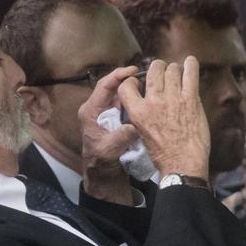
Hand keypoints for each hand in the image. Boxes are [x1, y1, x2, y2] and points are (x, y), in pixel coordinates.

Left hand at [78, 66, 141, 203]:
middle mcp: (99, 109)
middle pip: (115, 88)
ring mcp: (109, 114)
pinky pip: (129, 106)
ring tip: (154, 87)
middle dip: (131, 81)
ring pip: (123, 96)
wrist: (103, 174)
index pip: (104, 87)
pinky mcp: (118, 120)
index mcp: (91, 111)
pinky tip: (152, 101)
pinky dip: (139, 101)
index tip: (134, 70)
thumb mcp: (108, 151)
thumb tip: (135, 126)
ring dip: (137, 91)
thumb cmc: (101, 162)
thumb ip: (120, 138)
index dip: (118, 76)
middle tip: (150, 78)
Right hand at [118, 58, 209, 178]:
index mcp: (137, 112)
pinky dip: (191, 65)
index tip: (139, 82)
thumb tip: (145, 100)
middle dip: (158, 68)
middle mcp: (153, 102)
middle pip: (153, 71)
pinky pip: (190, 75)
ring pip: (171, 70)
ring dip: (174, 69)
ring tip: (177, 71)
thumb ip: (142, 114)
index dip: (133, 80)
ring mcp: (173, 99)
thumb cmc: (163, 153)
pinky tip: (190, 61)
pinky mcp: (191, 100)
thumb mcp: (141, 132)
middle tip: (162, 71)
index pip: (126, 85)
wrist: (183, 163)